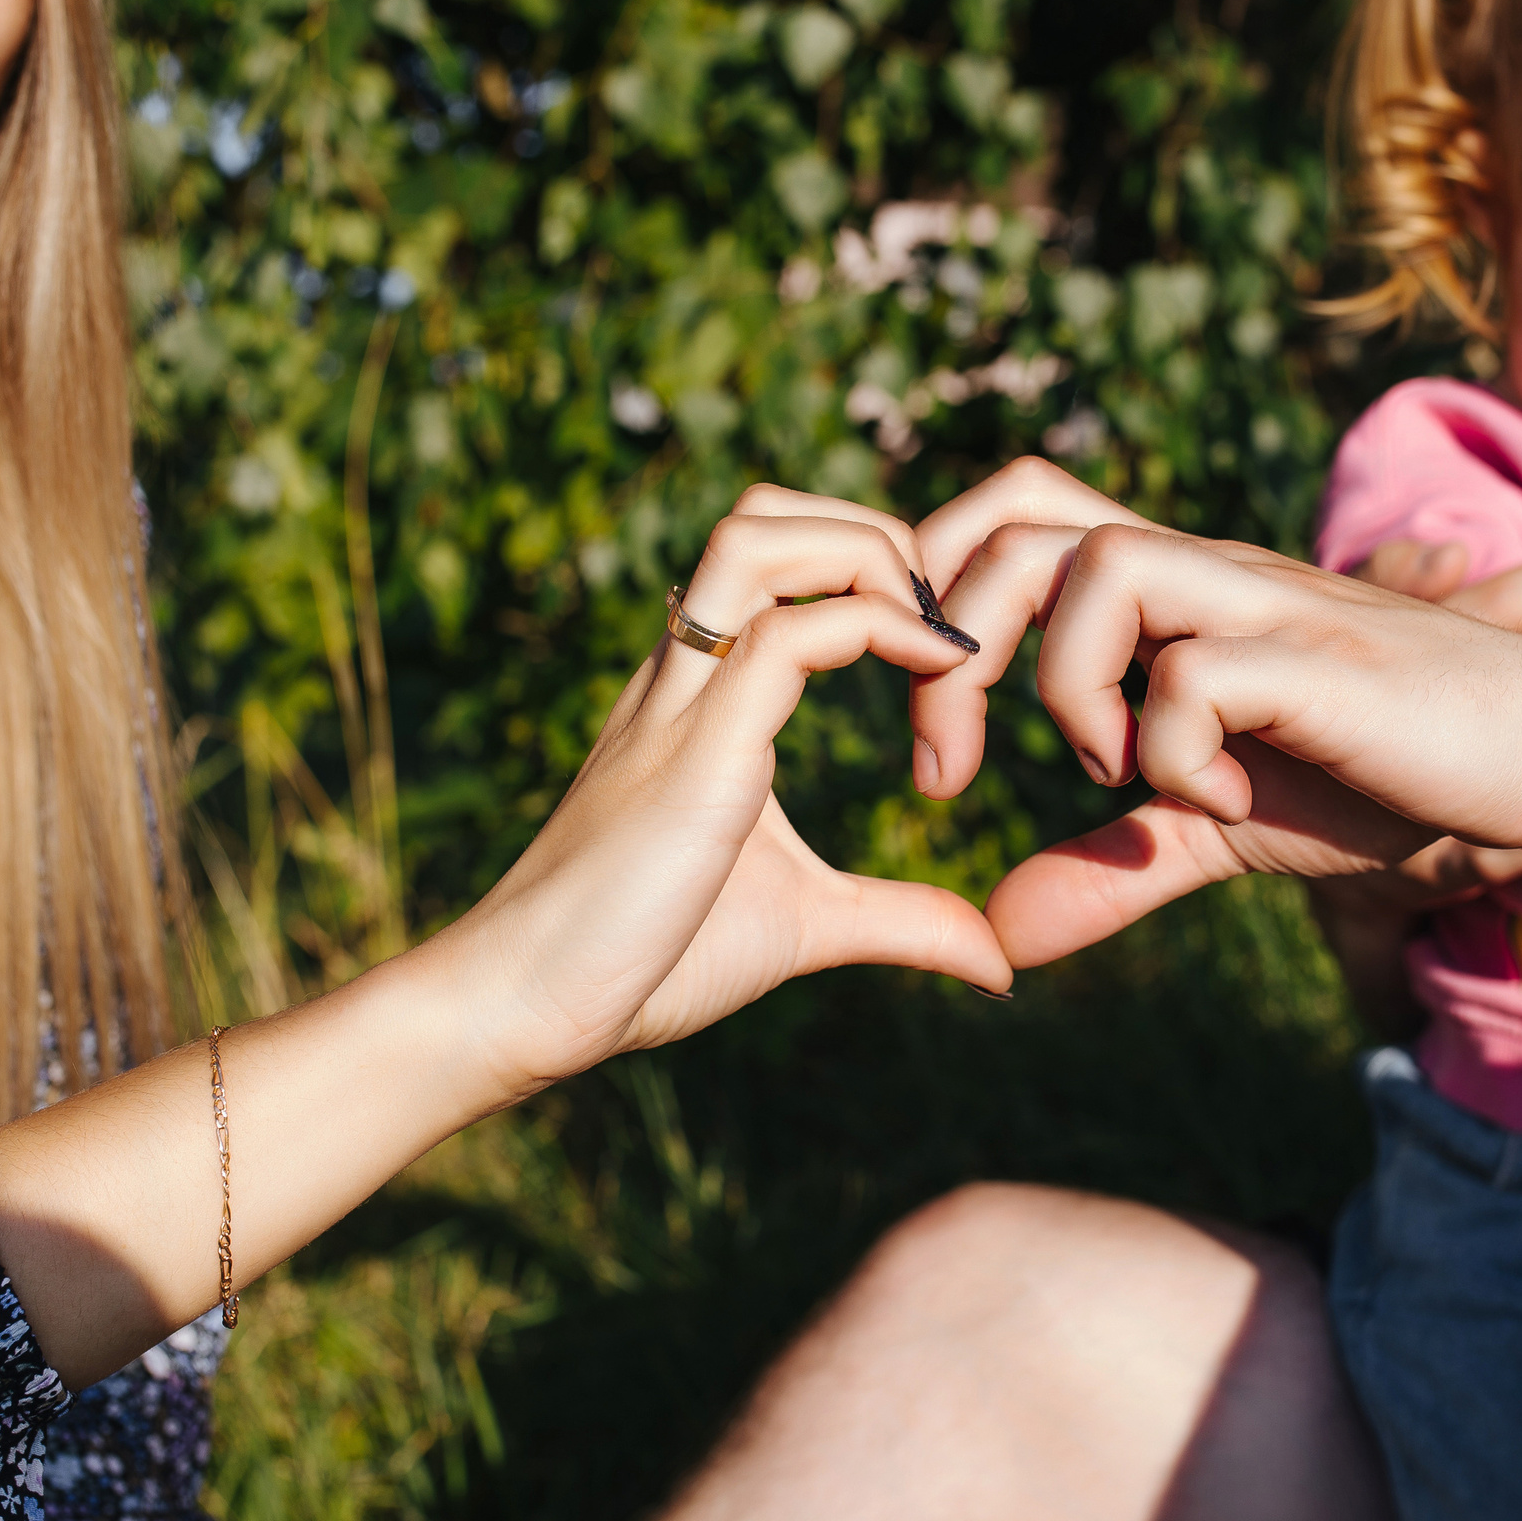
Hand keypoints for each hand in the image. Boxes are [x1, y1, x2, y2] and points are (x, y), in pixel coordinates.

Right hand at [425, 498, 1009, 1098]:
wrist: (524, 1006)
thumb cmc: (644, 962)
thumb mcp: (806, 927)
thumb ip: (900, 922)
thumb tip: (997, 962)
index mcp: (700, 696)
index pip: (775, 558)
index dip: (869, 568)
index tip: (946, 651)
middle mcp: (685, 675)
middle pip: (762, 514)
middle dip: (871, 529)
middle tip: (946, 620)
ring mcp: (682, 703)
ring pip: (758, 537)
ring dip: (867, 552)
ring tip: (937, 631)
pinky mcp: (695, 754)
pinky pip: (783, 637)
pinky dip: (877, 628)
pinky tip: (940, 676)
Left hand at [853, 460, 1521, 964]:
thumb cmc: (1385, 774)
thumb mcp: (1217, 831)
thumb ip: (1111, 869)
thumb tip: (998, 934)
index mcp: (1168, 593)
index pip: (1015, 513)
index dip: (938, 586)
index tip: (933, 724)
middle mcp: (1204, 573)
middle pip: (1022, 522)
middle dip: (951, 650)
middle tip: (951, 770)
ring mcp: (1264, 605)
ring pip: (1103, 567)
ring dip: (1070, 688)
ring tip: (1118, 774)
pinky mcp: (1321, 660)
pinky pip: (1195, 676)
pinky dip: (1176, 752)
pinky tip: (1225, 799)